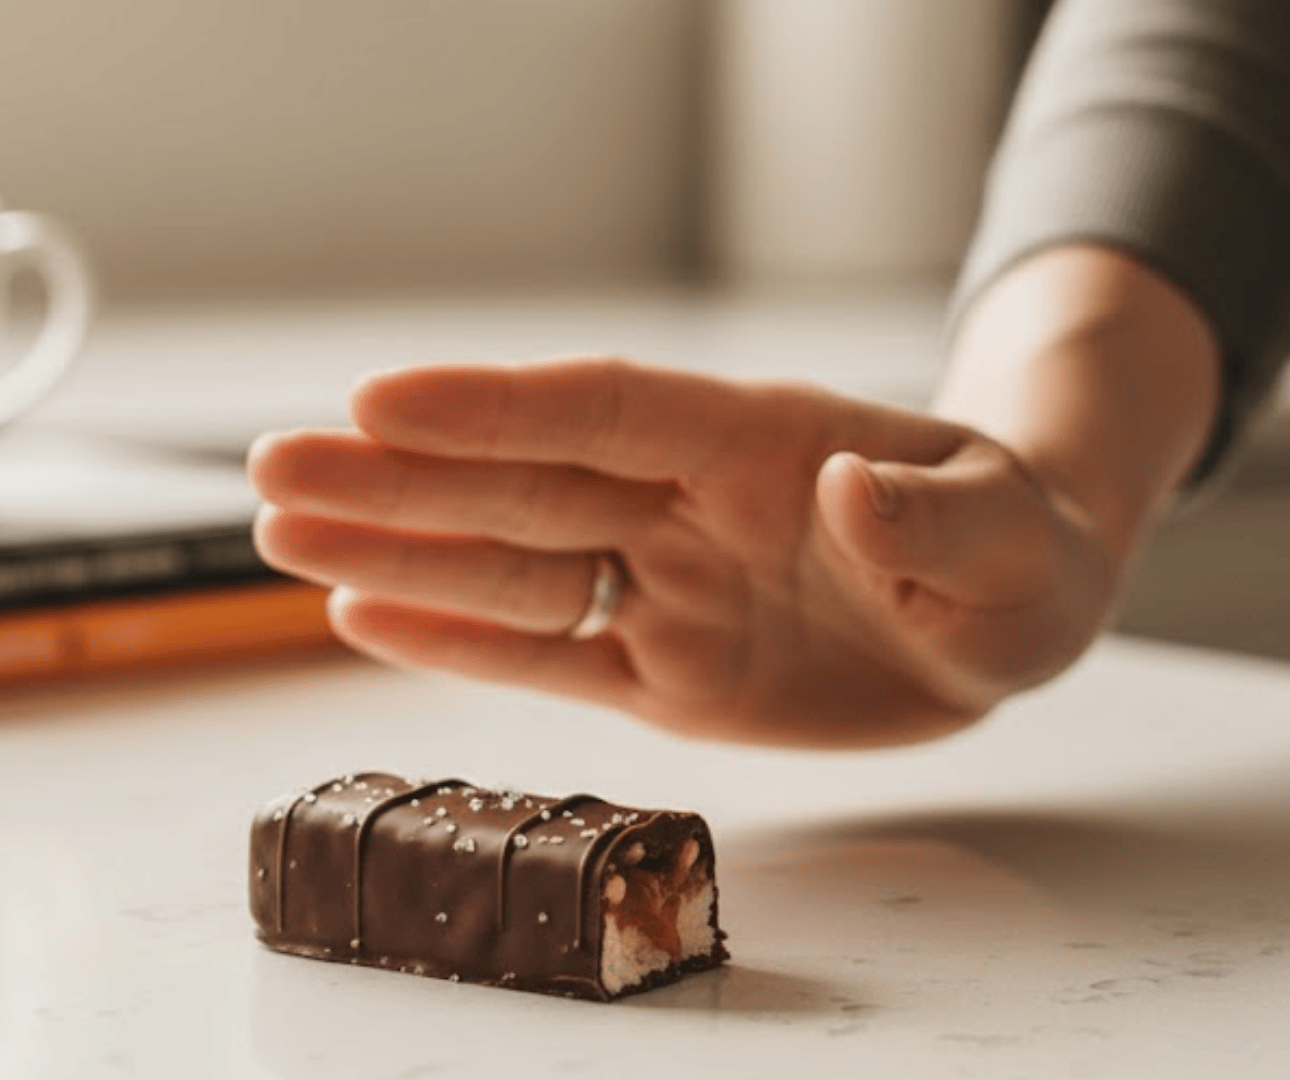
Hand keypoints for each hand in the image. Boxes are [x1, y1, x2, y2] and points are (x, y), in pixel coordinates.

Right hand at [249, 357, 1119, 748]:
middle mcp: (687, 503)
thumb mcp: (1008, 539)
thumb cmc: (1015, 551)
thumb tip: (844, 488)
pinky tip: (366, 615)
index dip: (494, 408)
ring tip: (280, 533)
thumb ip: (928, 515)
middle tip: (275, 470)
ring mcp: (669, 583)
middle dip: (398, 478)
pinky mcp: (670, 668)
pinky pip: (552, 655)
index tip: (379, 401)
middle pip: (523, 482)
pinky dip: (461, 642)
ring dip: (397, 552)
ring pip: (513, 566)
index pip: (607, 410)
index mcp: (758, 441)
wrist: (1009, 611)